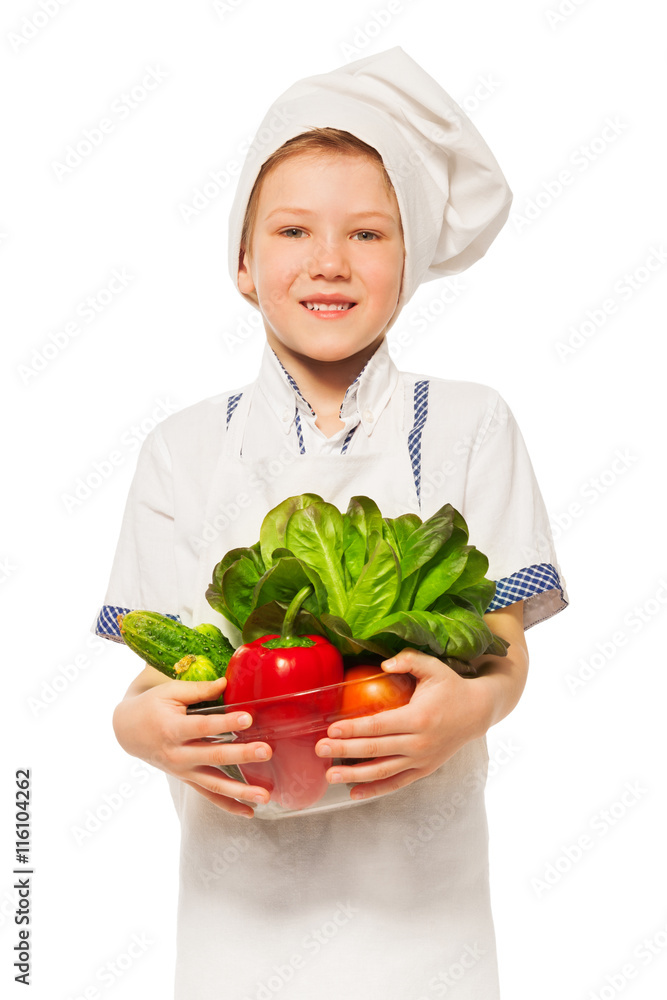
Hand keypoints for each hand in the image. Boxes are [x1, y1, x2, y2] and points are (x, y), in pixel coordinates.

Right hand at [112, 674, 272, 817]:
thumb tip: (227, 683)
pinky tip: (249, 812)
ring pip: (214, 784)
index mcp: (172, 729)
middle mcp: (178, 754)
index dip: (226, 722)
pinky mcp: (188, 779)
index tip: (248, 718)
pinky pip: (209, 796)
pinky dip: (229, 806)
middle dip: (241, 755)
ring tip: (265, 795)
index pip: (203, 726)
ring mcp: (183, 771)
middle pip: (213, 756)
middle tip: (265, 751)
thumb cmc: (151, 706)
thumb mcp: (170, 692)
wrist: (128, 732)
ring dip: (241, 791)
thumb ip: (199, 690)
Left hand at [314, 649, 492, 800]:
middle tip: (320, 749)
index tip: (331, 729)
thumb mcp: (433, 667)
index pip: (379, 725)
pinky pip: (396, 784)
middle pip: (376, 750)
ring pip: (383, 772)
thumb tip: (383, 663)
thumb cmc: (450, 686)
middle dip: (345, 750)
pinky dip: (375, 790)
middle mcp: (420, 743)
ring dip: (354, 775)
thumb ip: (408, 660)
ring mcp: (422, 760)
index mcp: (419, 717)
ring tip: (329, 776)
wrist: (478, 712)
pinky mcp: (424, 770)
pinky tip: (353, 793)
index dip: (354, 729)